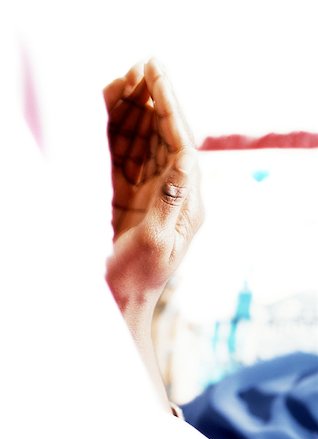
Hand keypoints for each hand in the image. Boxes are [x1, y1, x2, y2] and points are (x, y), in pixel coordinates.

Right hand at [104, 59, 202, 310]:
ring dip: (139, 112)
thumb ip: (172, 200)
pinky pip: (128, 157)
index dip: (170, 109)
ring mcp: (152, 192)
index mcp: (187, 202)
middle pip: (166, 137)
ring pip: (147, 143)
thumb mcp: (157, 242)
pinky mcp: (131, 195)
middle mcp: (174, 192)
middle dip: (155, 102)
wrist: (120, 299)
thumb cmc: (137, 277)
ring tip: (131, 81)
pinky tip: (118, 114)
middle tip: (145, 67)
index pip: (181, 144)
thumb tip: (187, 158)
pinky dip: (122, 133)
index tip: (157, 77)